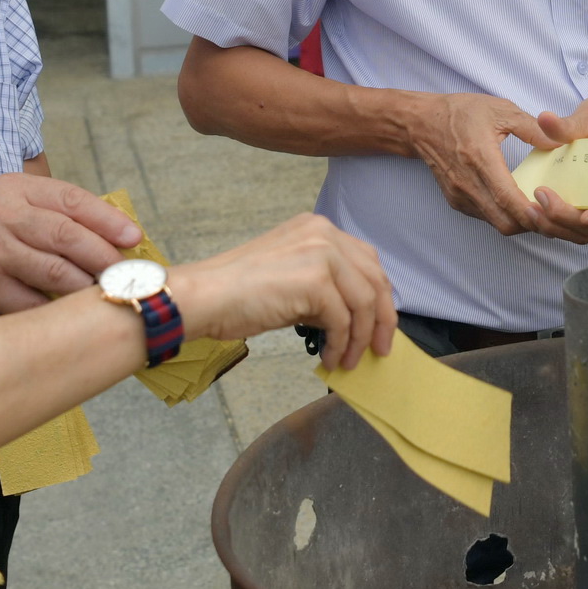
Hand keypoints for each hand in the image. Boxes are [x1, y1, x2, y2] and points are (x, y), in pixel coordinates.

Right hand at [0, 173, 143, 314]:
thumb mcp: (8, 200)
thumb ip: (52, 211)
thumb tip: (113, 235)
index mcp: (16, 189)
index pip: (72, 200)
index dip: (108, 220)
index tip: (134, 237)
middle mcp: (3, 217)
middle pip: (67, 236)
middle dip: (104, 257)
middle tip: (126, 272)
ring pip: (54, 273)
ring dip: (86, 287)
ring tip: (105, 293)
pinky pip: (31, 304)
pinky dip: (55, 310)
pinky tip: (69, 313)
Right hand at [168, 212, 396, 370]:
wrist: (204, 297)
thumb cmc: (237, 293)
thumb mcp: (290, 278)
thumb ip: (323, 286)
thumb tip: (353, 318)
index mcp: (317, 228)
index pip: (367, 260)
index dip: (380, 296)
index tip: (380, 325)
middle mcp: (324, 233)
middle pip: (375, 279)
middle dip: (382, 319)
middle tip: (380, 349)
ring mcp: (321, 253)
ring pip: (364, 302)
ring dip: (361, 338)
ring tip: (349, 360)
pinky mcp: (315, 280)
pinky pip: (344, 320)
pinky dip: (341, 345)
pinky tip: (331, 358)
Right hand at [406, 91, 587, 241]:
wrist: (421, 123)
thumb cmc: (460, 113)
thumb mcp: (500, 109)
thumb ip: (532, 127)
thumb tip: (560, 142)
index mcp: (479, 158)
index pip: (506, 197)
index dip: (530, 212)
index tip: (551, 214)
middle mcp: (467, 183)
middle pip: (504, 222)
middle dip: (532, 224)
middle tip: (554, 213)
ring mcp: (460, 195)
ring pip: (496, 223)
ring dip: (519, 222)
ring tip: (540, 210)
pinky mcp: (456, 201)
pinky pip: (486, 217)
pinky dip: (504, 216)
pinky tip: (518, 203)